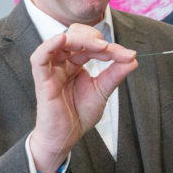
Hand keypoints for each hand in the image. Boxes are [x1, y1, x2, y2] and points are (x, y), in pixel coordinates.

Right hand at [29, 24, 136, 172]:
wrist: (65, 137)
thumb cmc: (78, 114)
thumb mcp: (103, 91)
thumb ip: (115, 74)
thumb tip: (133, 58)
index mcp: (75, 63)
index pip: (90, 44)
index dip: (109, 46)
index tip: (127, 55)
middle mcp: (63, 62)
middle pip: (75, 36)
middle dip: (95, 38)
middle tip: (111, 49)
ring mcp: (52, 69)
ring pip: (61, 41)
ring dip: (81, 39)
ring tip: (100, 46)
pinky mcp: (42, 79)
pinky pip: (40, 57)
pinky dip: (49, 45)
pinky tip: (62, 40)